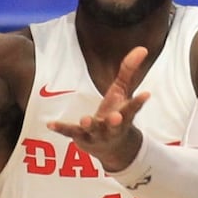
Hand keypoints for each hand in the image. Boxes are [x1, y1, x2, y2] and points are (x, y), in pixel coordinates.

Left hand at [48, 46, 150, 172]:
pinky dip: (61, 129)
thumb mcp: (123, 92)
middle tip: (117, 117)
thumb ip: (129, 71)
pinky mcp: (81, 138)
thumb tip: (142, 48)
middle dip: (116, 121)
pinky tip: (51, 124)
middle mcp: (113, 128)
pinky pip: (70, 133)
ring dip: (90, 125)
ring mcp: (97, 134)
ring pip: (93, 130)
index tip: (146, 94)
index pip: (133, 109)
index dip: (139, 102)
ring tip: (85, 119)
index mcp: (125, 116)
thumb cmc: (118, 114)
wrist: (112, 149)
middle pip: (116, 124)